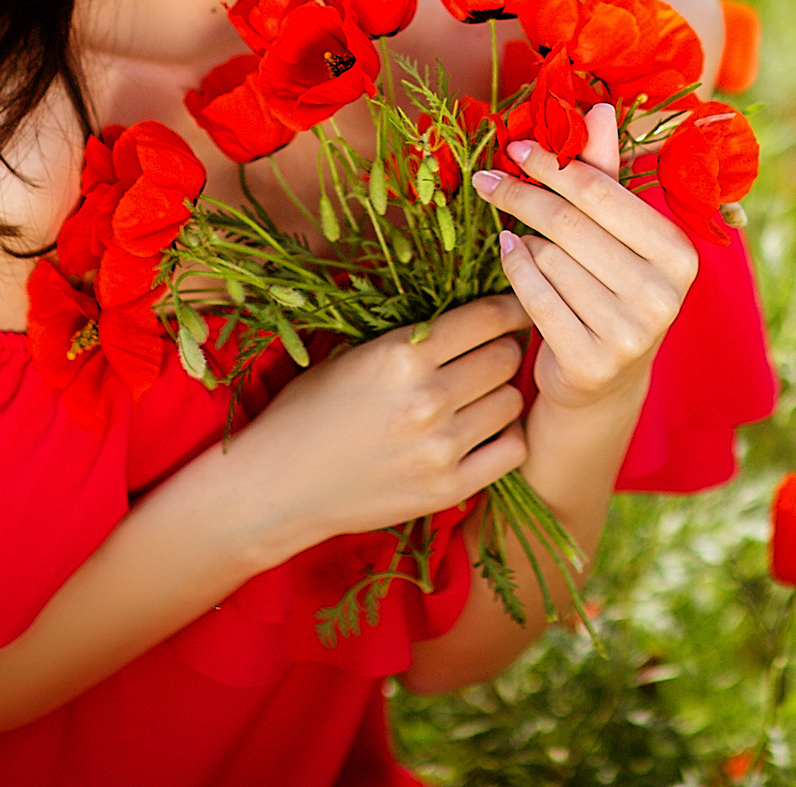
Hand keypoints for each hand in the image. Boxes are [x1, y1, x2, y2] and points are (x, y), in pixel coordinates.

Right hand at [230, 294, 532, 550]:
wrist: (278, 485)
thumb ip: (411, 335)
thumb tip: (471, 310)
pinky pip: (512, 449)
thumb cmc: (309, 410)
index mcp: (401, 355)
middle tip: (493, 352)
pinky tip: (485, 431)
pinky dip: (506, 436)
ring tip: (482, 394)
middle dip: (504, 349)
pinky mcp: (448, 488)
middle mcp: (427, 398)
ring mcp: (441, 447)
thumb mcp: (352, 354)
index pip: (487, 317)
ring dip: (502, 393)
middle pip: (506, 356)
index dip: (511, 307)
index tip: (517, 308)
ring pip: (511, 401)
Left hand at [476, 102, 699, 412]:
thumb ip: (605, 173)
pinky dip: (514, 269)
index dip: (554, 164)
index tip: (516, 147)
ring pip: (548, 257)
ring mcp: (630, 334)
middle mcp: (663, 295)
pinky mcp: (592, 363)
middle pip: (569, 224)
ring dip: (523, 240)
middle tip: (487, 180)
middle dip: (522, 194)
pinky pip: (534, 295)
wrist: (604, 382)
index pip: (602, 192)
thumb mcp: (615, 233)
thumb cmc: (607, 289)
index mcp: (679, 253)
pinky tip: (509, 254)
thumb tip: (597, 107)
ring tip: (519, 238)